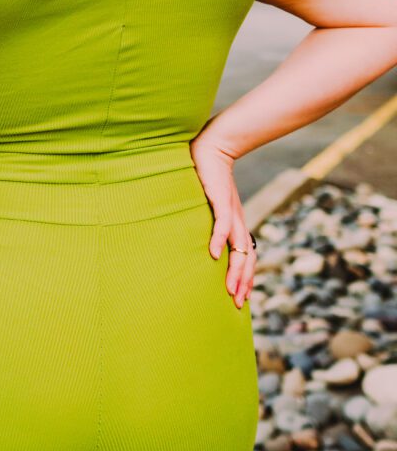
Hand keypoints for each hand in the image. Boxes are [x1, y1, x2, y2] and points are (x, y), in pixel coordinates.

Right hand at [189, 135, 254, 308]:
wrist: (213, 146)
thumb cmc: (208, 175)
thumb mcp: (210, 203)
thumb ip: (209, 220)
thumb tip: (203, 241)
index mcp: (237, 224)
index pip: (247, 256)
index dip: (245, 277)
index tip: (241, 299)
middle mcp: (238, 221)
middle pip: (247, 257)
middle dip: (243, 282)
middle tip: (238, 304)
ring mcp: (231, 211)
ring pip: (239, 246)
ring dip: (236, 270)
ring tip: (232, 290)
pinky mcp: (221, 199)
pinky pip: (222, 224)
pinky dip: (219, 240)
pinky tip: (215, 255)